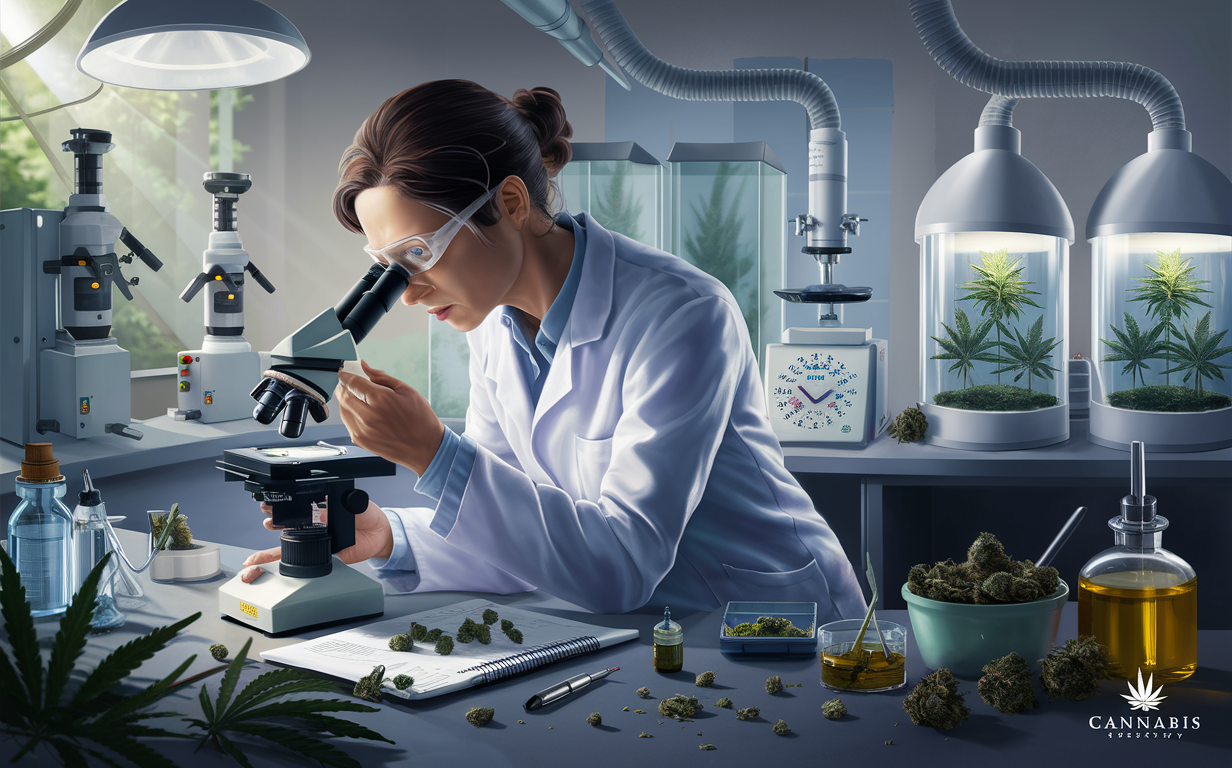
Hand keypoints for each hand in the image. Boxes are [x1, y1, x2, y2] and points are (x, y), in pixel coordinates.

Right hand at [240, 499, 394, 582]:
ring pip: (286, 535)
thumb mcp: (360, 504)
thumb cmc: (368, 516)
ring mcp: (314, 536)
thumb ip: (353, 501)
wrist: (378, 535)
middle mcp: (315, 520)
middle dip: (276, 513)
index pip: (300, 502)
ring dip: (273, 530)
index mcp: (323, 506)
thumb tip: (350, 498)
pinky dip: (273, 558)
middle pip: (290, 517)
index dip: (288, 501)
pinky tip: (257, 560)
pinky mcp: (316, 551)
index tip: (278, 498)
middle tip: (269, 511)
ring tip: (267, 524)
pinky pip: (292, 555)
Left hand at [335, 360, 445, 475]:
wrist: (425, 447)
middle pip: (343, 395)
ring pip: (342, 409)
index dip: (346, 375)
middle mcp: (368, 416)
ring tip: (357, 397)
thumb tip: (365, 367)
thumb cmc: (420, 419)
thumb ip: (382, 377)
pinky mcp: (361, 441)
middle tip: (349, 383)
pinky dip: (349, 414)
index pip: (352, 382)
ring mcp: (363, 430)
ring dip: (345, 400)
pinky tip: (362, 412)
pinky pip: (347, 423)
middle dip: (343, 386)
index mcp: (381, 399)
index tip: (345, 372)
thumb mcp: (406, 391)